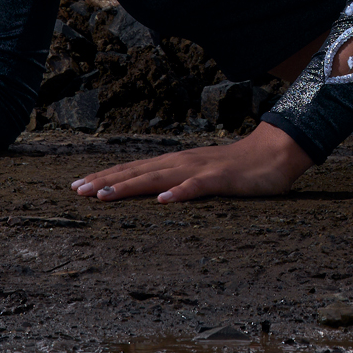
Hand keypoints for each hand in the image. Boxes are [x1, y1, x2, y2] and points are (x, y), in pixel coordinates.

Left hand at [71, 121, 312, 203]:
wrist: (276, 152)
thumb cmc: (240, 168)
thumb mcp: (203, 175)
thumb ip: (180, 182)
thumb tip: (153, 195)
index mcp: (176, 164)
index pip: (134, 169)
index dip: (106, 177)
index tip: (78, 186)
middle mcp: (182, 163)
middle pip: (138, 172)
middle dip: (106, 181)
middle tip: (77, 191)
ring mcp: (201, 170)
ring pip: (159, 178)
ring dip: (130, 186)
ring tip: (104, 195)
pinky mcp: (222, 179)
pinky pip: (198, 186)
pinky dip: (180, 192)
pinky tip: (163, 200)